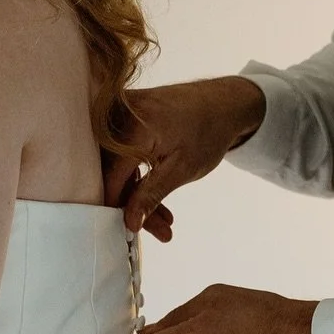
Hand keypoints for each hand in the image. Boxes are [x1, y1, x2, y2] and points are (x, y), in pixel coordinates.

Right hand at [104, 78, 267, 241]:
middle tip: (160, 230)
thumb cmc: (208, 132)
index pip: (110, 177)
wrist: (223, 103)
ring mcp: (121, 115)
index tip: (128, 229)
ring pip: (120, 166)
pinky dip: (140, 176)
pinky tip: (159, 199)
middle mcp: (119, 116)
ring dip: (139, 194)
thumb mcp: (181, 170)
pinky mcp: (126, 118)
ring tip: (165, 220)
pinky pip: (125, 154)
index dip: (117, 206)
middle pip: (114, 172)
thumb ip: (151, 196)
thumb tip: (130, 222)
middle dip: (135, 205)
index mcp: (132, 128)